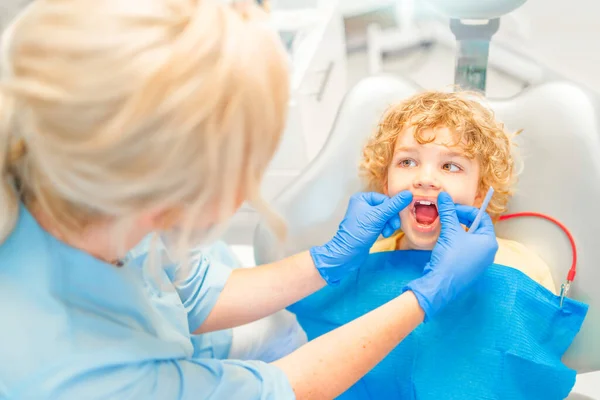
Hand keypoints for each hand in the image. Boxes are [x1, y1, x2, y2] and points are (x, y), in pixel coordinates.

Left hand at [310, 191, 412, 284]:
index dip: (392, 209)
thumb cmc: (360, 232)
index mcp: (362, 198)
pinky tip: (384, 234)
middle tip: (394, 227)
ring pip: (385, 216)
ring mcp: (365, 216)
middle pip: (385, 207)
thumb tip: (408, 193)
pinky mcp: (367, 226)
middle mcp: (362, 204)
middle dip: (391, 218)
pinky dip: (385, 228)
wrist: (348, 253)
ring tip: (387, 232)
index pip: (384, 198)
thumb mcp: (379, 217)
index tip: (395, 219)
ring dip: (389, 224)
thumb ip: (394, 205)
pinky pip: (381, 223)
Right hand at [403, 192, 498, 320]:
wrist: (441, 285)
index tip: (451, 207)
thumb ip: (448, 212)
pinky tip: (443, 241)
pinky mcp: (468, 268)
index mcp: (489, 242)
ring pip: (469, 239)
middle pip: (476, 228)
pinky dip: (455, 242)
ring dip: (456, 230)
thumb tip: (443, 195)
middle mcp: (488, 252)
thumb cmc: (451, 258)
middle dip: (460, 219)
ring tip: (444, 227)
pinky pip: (464, 249)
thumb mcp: (450, 232)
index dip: (466, 209)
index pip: (482, 218)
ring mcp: (479, 262)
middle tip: (447, 215)